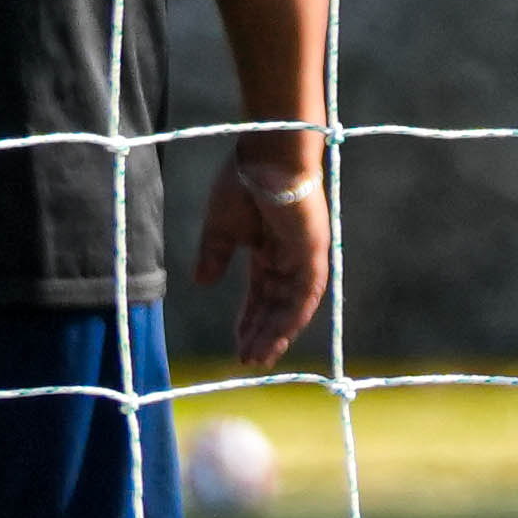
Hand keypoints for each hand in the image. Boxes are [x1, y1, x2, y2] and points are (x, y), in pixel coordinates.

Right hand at [194, 138, 332, 368]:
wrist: (266, 156)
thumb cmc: (243, 182)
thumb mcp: (221, 227)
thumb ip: (214, 255)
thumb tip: (203, 283)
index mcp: (268, 249)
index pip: (260, 294)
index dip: (249, 320)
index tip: (238, 345)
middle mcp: (288, 257)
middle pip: (276, 306)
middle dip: (261, 334)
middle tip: (248, 361)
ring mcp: (304, 257)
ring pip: (291, 306)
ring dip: (276, 333)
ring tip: (259, 358)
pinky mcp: (314, 254)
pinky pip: (306, 294)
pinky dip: (293, 317)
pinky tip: (280, 338)